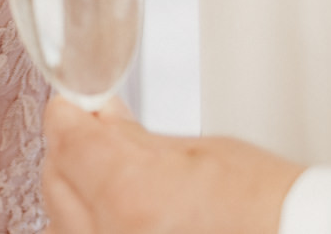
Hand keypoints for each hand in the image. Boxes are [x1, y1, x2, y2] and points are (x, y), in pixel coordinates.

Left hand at [42, 97, 301, 233]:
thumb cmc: (274, 207)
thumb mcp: (201, 153)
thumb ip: (134, 138)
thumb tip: (101, 119)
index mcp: (129, 193)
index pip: (67, 140)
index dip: (68, 117)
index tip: (73, 109)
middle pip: (56, 184)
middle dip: (70, 155)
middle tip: (95, 139)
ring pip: (62, 223)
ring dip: (76, 198)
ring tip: (110, 182)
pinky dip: (94, 227)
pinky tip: (118, 215)